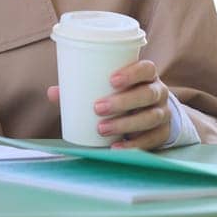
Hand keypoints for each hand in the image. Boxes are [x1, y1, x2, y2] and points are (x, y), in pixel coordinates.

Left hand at [46, 58, 171, 149]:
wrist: (151, 114)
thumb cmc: (124, 95)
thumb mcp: (109, 88)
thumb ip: (83, 88)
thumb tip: (53, 92)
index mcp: (147, 76)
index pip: (147, 69)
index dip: (132, 73)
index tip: (111, 80)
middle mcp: (159, 93)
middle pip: (148, 94)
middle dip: (123, 101)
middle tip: (97, 108)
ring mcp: (163, 114)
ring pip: (150, 117)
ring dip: (125, 123)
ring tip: (101, 129)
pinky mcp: (163, 134)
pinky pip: (153, 139)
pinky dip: (134, 144)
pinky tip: (116, 147)